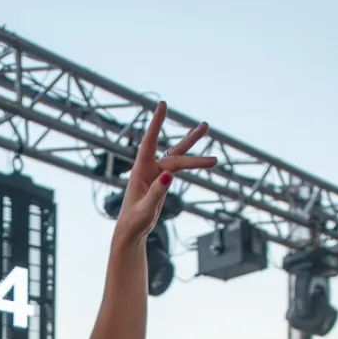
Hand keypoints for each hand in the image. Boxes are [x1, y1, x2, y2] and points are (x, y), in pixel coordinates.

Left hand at [114, 102, 215, 243]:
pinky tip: (200, 158)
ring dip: (191, 145)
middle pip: (174, 155)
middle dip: (191, 148)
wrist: (130, 233)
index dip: (156, 123)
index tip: (163, 105)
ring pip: (177, 157)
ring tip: (205, 128)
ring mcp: (155, 174)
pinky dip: (189, 162)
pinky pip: (177, 168)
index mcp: (140, 171)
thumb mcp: (145, 210)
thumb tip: (169, 175)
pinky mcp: (161, 182)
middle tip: (207, 133)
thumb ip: (156, 193)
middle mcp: (148, 169)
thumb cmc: (134, 222)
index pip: (149, 142)